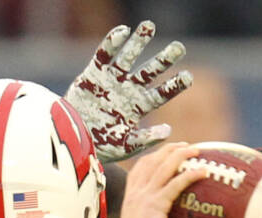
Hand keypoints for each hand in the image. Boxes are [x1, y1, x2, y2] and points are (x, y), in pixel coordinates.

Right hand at [66, 22, 192, 162]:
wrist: (73, 140)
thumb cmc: (101, 147)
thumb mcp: (127, 146)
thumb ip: (146, 139)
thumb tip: (168, 130)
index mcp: (140, 107)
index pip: (162, 94)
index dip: (175, 85)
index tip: (188, 77)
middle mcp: (129, 90)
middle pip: (151, 71)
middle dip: (164, 59)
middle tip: (179, 47)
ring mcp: (112, 81)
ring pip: (129, 57)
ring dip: (139, 42)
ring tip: (149, 26)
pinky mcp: (94, 74)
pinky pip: (104, 55)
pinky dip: (112, 43)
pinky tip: (123, 31)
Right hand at [108, 142, 202, 217]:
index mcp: (131, 197)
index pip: (140, 168)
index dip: (154, 156)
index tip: (168, 152)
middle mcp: (136, 193)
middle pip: (152, 160)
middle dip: (170, 150)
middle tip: (187, 146)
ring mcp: (144, 197)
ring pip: (163, 166)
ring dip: (180, 155)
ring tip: (196, 150)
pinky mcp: (155, 204)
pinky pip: (175, 184)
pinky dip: (189, 175)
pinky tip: (203, 171)